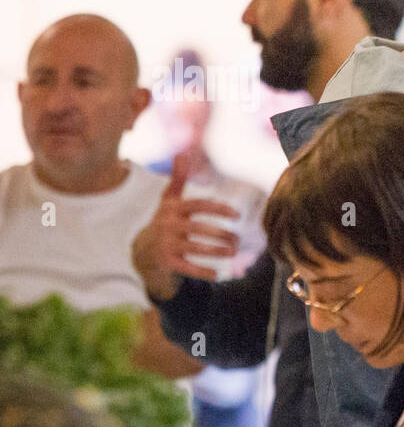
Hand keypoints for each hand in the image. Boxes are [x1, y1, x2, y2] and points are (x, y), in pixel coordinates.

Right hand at [131, 153, 240, 300]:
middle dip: (222, 234)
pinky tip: (218, 275)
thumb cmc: (164, 221)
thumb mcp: (169, 200)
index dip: (218, 209)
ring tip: (233, 251)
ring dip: (218, 251)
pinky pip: (188, 267)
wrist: (143, 252)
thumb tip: (182, 151)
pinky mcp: (166, 262)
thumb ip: (178, 178)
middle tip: (238, 239)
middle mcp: (168, 225)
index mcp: (173, 209)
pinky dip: (203, 271)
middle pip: (199, 228)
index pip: (198, 205)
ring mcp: (166, 244)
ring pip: (196, 248)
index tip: (237, 215)